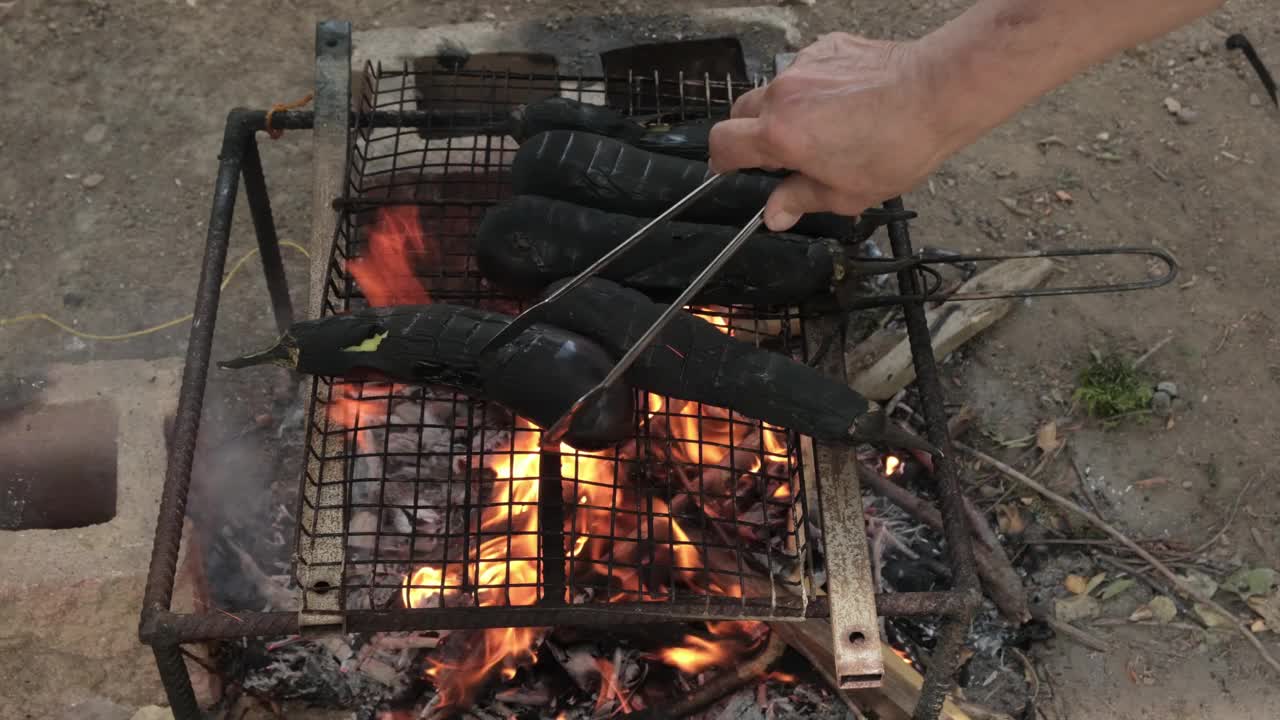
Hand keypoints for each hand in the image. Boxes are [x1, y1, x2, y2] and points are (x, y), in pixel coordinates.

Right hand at [709, 33, 956, 231]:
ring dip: (785, 110)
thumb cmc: (898, 144)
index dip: (720, 160)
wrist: (937, 92)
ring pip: (775, 90)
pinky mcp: (827, 47)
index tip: (728, 168)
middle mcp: (784, 95)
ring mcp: (804, 66)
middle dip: (752, 134)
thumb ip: (800, 200)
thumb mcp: (846, 193)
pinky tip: (844, 102)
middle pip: (741, 113)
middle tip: (784, 154)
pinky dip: (813, 87)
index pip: (722, 143)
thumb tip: (775, 214)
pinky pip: (804, 69)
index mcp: (781, 135)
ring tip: (823, 127)